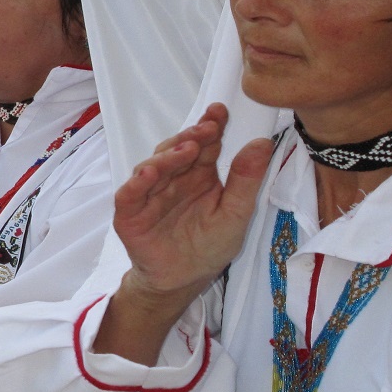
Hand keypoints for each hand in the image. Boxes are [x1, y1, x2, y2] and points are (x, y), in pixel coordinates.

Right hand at [114, 104, 273, 295]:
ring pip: (152, 165)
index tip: (220, 111)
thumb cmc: (210, 245)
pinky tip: (148, 174)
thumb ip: (246, 179)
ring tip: (185, 150)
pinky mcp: (130, 213)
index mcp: (200, 174)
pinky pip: (128, 194)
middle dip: (190, 136)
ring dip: (167, 156)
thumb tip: (262, 142)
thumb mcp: (236, 212)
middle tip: (206, 129)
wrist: (185, 280)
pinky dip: (135, 183)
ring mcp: (149, 193)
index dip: (211, 126)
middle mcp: (173, 178)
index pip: (204, 143)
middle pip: (176, 149)